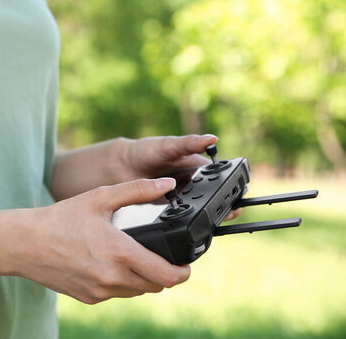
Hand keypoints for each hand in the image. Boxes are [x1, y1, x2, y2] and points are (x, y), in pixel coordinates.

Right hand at [15, 178, 190, 304]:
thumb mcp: (100, 197)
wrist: (26, 244)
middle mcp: (113, 278)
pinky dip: (121, 282)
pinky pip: (116, 294)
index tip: (186, 264)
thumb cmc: (61, 218)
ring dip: (143, 279)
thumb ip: (137, 190)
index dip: (183, 272)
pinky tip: (109, 264)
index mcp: (120, 253)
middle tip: (159, 256)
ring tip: (134, 257)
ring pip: (137, 292)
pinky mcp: (89, 298)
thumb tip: (167, 185)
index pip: (167, 276)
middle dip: (164, 273)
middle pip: (156, 286)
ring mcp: (100, 291)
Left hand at [121, 134, 241, 221]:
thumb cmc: (145, 150)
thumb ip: (189, 143)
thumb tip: (212, 139)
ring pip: (204, 206)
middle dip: (226, 201)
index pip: (221, 174)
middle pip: (216, 193)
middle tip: (233, 209)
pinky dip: (191, 217)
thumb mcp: (169, 145)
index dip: (232, 182)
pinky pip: (187, 214)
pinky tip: (193, 221)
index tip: (239, 190)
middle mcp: (193, 179)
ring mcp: (184, 194)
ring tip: (219, 217)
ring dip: (211, 212)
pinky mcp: (173, 207)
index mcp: (197, 163)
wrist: (121, 166)